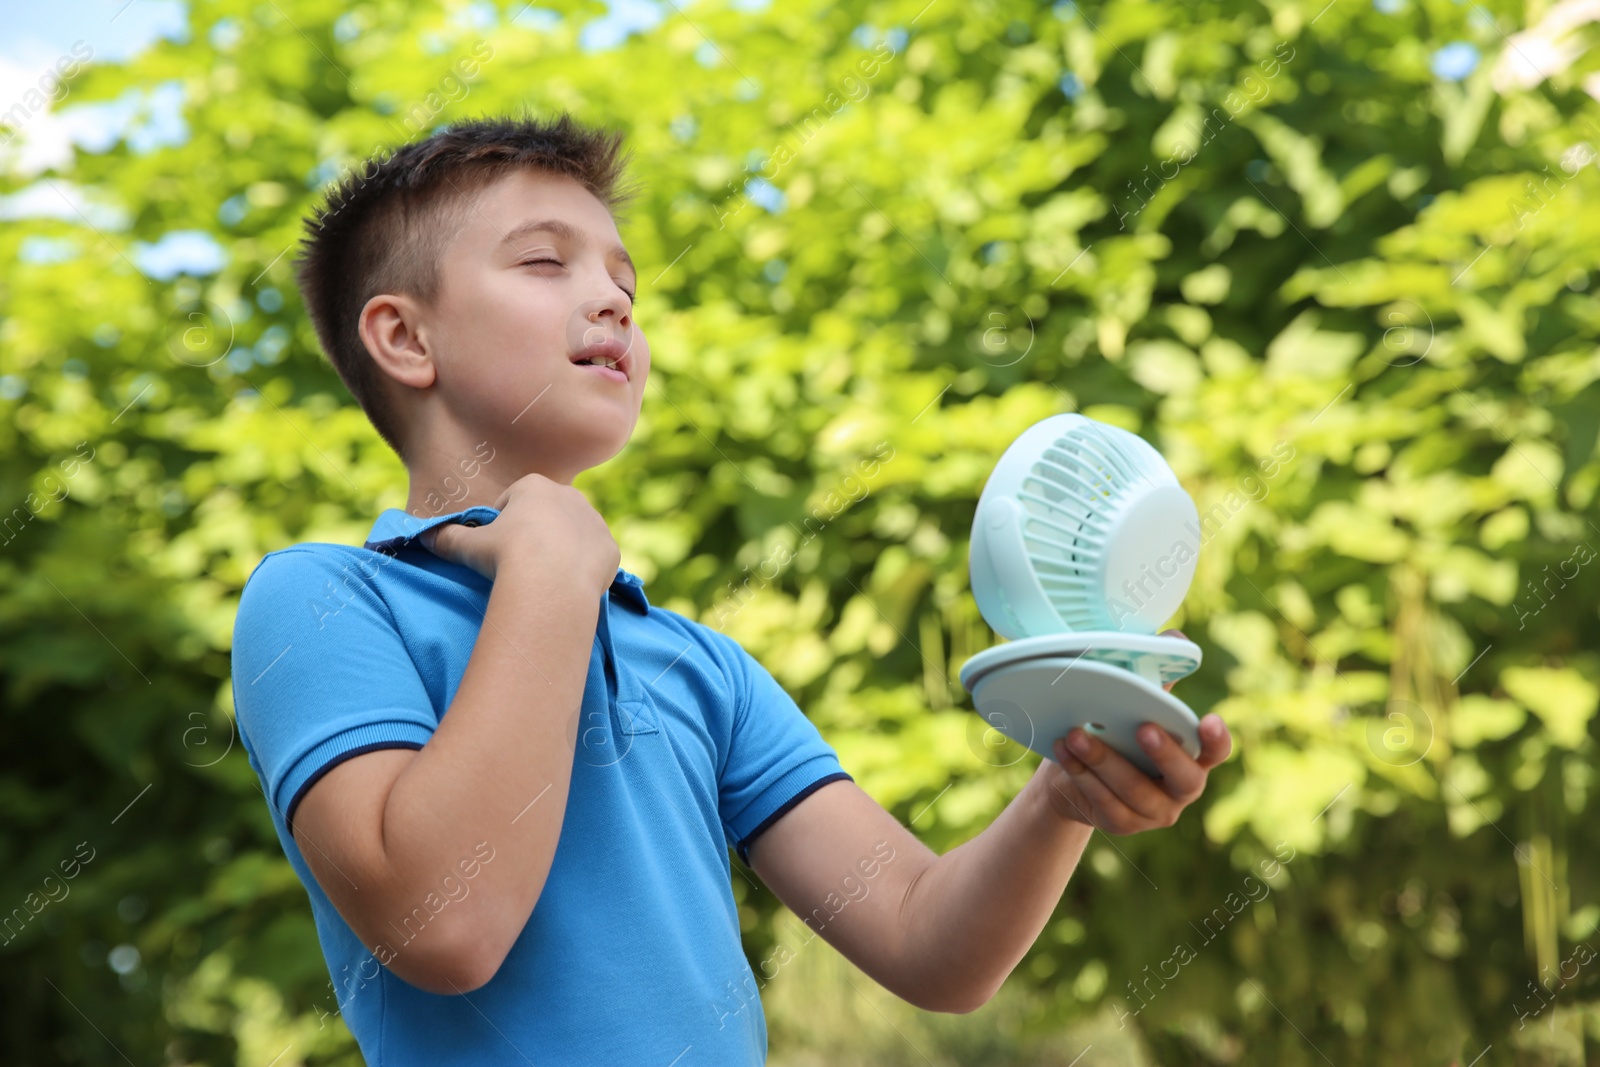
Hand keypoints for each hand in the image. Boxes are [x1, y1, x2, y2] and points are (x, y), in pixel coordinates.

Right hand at [419, 472, 619, 591]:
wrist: (551, 583)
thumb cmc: (506, 556)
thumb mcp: (468, 546)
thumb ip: (446, 538)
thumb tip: (423, 536)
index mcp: (535, 486)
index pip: (515, 500)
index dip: (504, 523)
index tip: (499, 546)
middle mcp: (570, 496)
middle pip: (548, 513)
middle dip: (537, 533)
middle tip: (522, 563)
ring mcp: (594, 521)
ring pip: (575, 533)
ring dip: (563, 549)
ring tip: (546, 577)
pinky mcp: (611, 548)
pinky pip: (595, 556)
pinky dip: (584, 568)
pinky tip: (568, 584)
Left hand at [1039, 628, 1232, 833]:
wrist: (1075, 772)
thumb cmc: (1114, 729)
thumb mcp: (1134, 702)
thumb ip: (1156, 675)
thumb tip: (1175, 638)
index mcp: (1193, 755)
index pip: (1216, 752)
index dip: (1217, 740)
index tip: (1209, 720)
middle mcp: (1181, 787)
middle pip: (1184, 778)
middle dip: (1163, 753)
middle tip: (1142, 728)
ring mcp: (1155, 811)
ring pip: (1134, 790)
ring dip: (1104, 760)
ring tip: (1076, 734)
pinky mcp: (1124, 823)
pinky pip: (1105, 802)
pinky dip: (1082, 775)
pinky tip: (1064, 752)